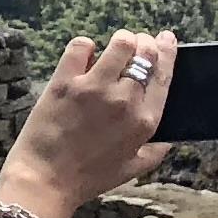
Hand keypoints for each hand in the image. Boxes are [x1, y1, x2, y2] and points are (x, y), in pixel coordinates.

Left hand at [0, 28, 179, 217]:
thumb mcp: (133, 169)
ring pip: (119, 44)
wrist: (46, 179)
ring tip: (117, 42)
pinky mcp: (64, 82)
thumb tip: (171, 139)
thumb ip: (156, 151)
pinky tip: (85, 52)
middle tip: (138, 41)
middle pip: (145, 55)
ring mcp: (94, 88)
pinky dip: (85, 44)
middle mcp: (125, 100)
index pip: (164, 76)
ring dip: (121, 39)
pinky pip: (81, 46)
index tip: (166, 39)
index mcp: (145, 121)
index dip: (167, 52)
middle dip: (145, 42)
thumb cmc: (89, 177)